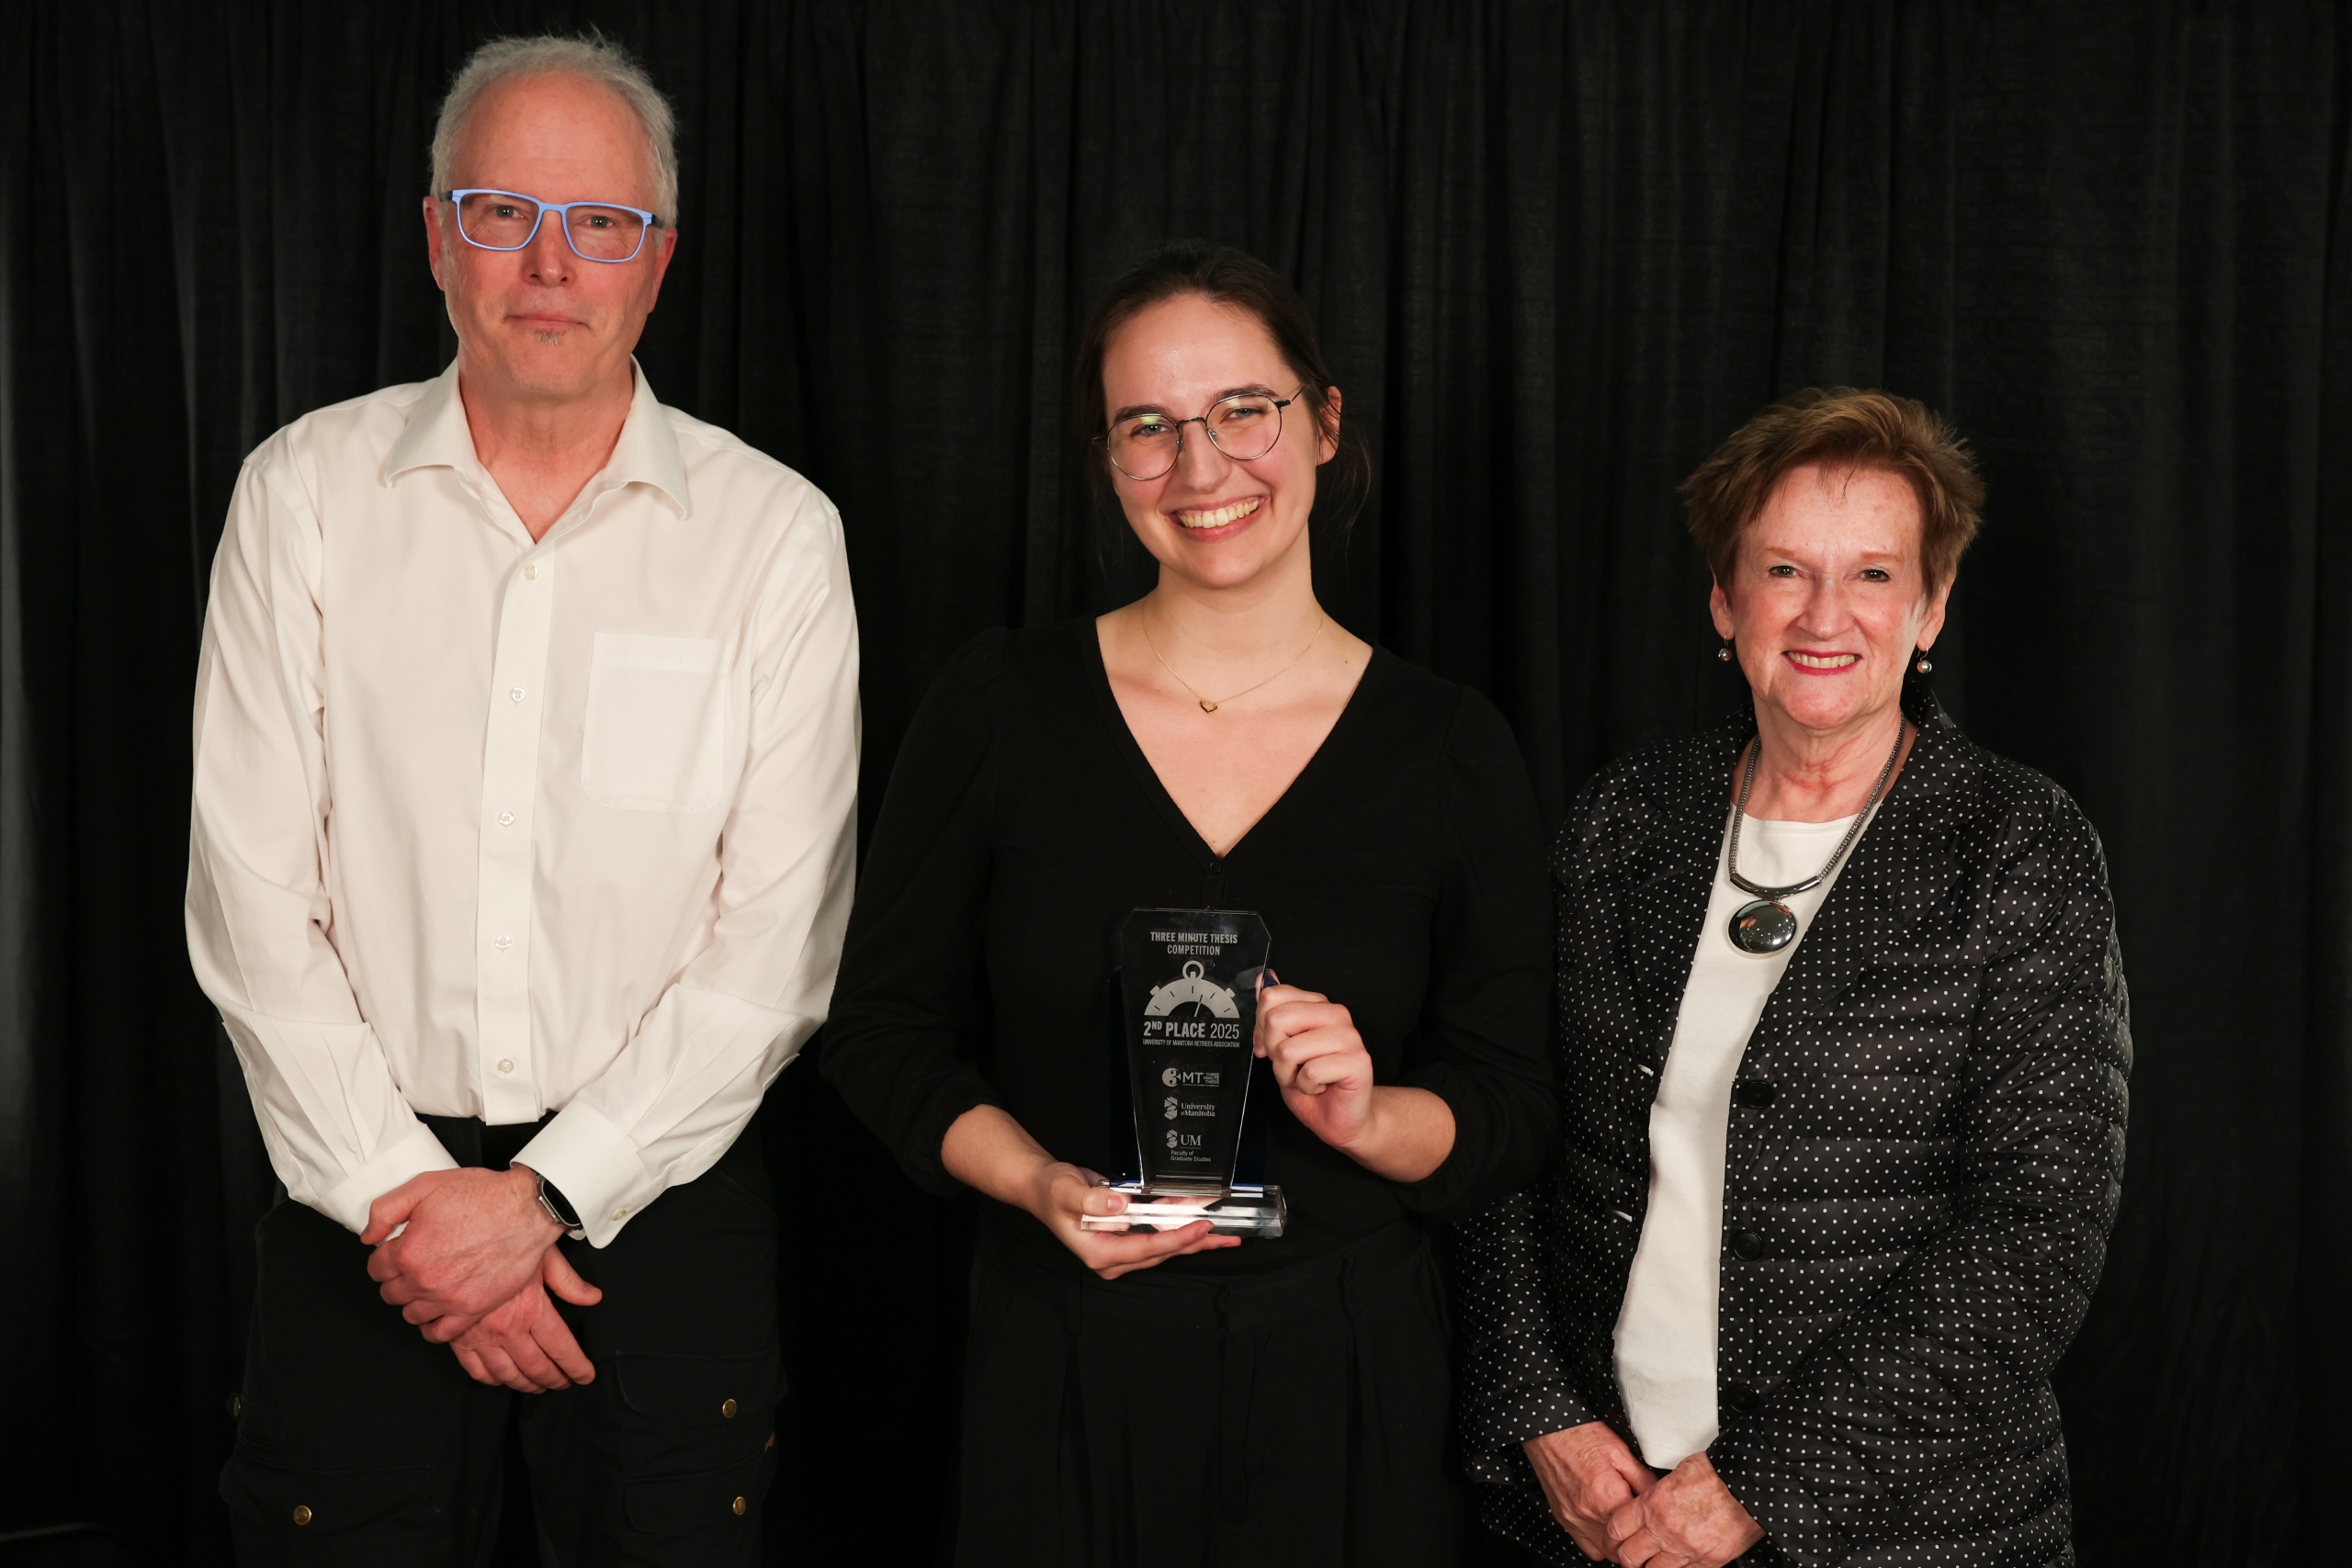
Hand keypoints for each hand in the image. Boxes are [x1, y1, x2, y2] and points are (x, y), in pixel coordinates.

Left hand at [362, 1165, 563, 1339]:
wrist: (527, 1209)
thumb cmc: (482, 1195)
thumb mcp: (425, 1185)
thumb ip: (386, 1209)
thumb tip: (369, 1236)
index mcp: (408, 1251)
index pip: (375, 1268)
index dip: (385, 1256)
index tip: (398, 1250)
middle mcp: (424, 1280)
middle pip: (391, 1293)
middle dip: (397, 1278)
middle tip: (415, 1265)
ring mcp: (448, 1299)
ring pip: (411, 1314)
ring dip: (414, 1300)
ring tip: (428, 1285)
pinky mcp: (472, 1310)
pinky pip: (439, 1333)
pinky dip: (432, 1326)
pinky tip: (436, 1312)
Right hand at [450, 1249, 605, 1391]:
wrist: (458, 1238)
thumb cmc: (504, 1242)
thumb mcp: (544, 1256)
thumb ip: (569, 1282)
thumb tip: (593, 1298)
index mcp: (531, 1309)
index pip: (561, 1348)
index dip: (576, 1367)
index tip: (585, 1376)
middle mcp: (507, 1329)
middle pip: (537, 1367)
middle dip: (554, 1380)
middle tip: (564, 1384)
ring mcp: (480, 1337)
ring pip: (508, 1374)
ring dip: (526, 1385)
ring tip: (539, 1386)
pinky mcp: (458, 1338)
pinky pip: (476, 1370)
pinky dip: (492, 1379)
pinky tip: (503, 1379)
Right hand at [1025, 1160, 1240, 1281]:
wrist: (1044, 1188)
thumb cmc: (1052, 1191)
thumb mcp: (1066, 1190)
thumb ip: (1091, 1198)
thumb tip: (1120, 1203)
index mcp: (1099, 1253)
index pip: (1147, 1249)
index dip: (1176, 1238)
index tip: (1201, 1227)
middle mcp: (1114, 1257)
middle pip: (1163, 1252)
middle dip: (1195, 1241)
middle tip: (1227, 1236)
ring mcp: (1122, 1249)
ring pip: (1166, 1246)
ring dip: (1192, 1235)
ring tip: (1224, 1232)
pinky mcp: (1128, 1238)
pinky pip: (1159, 1233)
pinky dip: (1179, 1224)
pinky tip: (1199, 1216)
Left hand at [1255, 981, 1374, 1148]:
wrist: (1340, 1117)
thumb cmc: (1313, 1082)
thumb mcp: (1282, 1046)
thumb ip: (1272, 1013)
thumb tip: (1263, 979)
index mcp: (1318, 1005)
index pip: (1272, 996)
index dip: (1262, 1028)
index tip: (1273, 1047)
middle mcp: (1336, 1015)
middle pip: (1276, 1019)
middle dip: (1275, 1053)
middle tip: (1292, 1066)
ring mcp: (1349, 1037)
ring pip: (1289, 1049)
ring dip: (1289, 1074)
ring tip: (1306, 1078)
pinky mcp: (1358, 1061)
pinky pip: (1310, 1072)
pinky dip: (1307, 1087)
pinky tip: (1321, 1087)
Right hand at [1523, 1422, 1653, 1559]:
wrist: (1547, 1430)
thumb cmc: (1580, 1435)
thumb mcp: (1621, 1452)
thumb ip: (1643, 1479)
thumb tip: (1658, 1497)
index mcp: (1606, 1496)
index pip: (1638, 1528)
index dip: (1649, 1523)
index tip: (1653, 1515)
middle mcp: (1588, 1513)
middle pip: (1622, 1546)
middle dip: (1634, 1538)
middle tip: (1641, 1523)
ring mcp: (1573, 1519)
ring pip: (1605, 1552)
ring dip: (1617, 1543)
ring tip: (1623, 1525)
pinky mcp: (1563, 1518)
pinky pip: (1586, 1546)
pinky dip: (1599, 1542)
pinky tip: (1604, 1525)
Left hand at [1606, 1452, 1763, 1567]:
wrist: (1747, 1485)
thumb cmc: (1715, 1473)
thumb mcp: (1673, 1475)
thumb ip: (1655, 1496)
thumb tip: (1646, 1507)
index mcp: (1652, 1505)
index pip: (1616, 1529)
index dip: (1612, 1537)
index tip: (1614, 1539)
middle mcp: (1665, 1531)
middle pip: (1630, 1557)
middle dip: (1627, 1557)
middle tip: (1631, 1555)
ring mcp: (1686, 1550)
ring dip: (1651, 1566)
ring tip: (1654, 1561)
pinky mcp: (1708, 1562)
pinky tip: (1678, 1563)